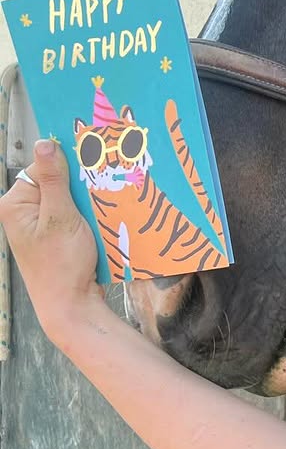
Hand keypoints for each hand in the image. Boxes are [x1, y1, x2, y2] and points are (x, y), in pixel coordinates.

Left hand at [0, 138, 104, 341]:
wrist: (71, 304)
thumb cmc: (61, 264)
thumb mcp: (60, 217)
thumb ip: (52, 180)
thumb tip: (44, 143)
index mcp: (16, 204)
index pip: (43, 167)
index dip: (69, 164)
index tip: (95, 161)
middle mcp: (25, 211)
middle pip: (58, 180)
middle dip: (81, 183)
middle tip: (104, 183)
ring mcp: (41, 223)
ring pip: (70, 196)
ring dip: (89, 199)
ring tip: (105, 203)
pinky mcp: (57, 234)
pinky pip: (75, 212)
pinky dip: (90, 213)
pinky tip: (103, 217)